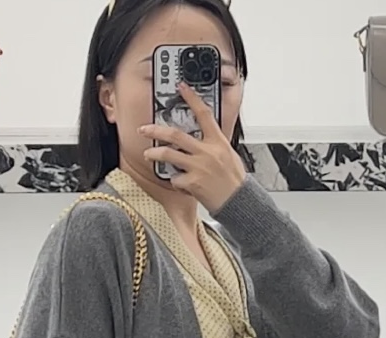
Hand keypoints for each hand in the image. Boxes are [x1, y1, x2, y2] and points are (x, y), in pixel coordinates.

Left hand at [139, 82, 245, 213]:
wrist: (239, 202)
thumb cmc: (235, 181)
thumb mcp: (229, 155)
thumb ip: (214, 145)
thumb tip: (202, 139)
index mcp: (217, 142)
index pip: (203, 114)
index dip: (191, 98)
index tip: (181, 87)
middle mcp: (206, 152)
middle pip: (176, 135)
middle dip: (156, 130)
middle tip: (145, 129)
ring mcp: (198, 167)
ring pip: (169, 154)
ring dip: (154, 153)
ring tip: (148, 154)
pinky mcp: (192, 183)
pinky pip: (176, 179)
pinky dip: (175, 182)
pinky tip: (181, 185)